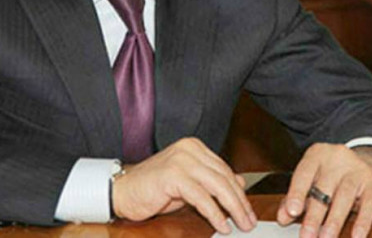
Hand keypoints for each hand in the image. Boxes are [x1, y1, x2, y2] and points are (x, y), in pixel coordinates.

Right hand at [111, 137, 256, 234]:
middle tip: (249, 221)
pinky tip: (221, 225)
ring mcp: (181, 160)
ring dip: (233, 208)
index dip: (239, 192)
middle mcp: (189, 149)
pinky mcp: (173, 175)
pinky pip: (202, 197)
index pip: (224, 170)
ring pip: (217, 185)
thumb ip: (211, 182)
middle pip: (224, 177)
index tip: (249, 211)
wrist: (122, 190)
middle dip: (240, 202)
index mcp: (194, 147)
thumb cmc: (154, 188)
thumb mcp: (188, 184)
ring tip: (241, 224)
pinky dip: (215, 213)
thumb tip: (239, 184)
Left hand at [277, 143, 371, 237]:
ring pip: (344, 196)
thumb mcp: (312, 178)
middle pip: (324, 188)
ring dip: (334, 221)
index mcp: (317, 154)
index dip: (297, 193)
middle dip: (314, 215)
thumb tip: (283, 217)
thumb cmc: (331, 174)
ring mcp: (357, 171)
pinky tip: (356, 237)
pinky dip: (362, 223)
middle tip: (306, 236)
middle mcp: (337, 159)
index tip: (292, 211)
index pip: (304, 173)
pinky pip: (369, 206)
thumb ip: (295, 197)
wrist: (367, 162)